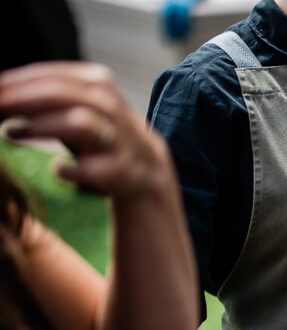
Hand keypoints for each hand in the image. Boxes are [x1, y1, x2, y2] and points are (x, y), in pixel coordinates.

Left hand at [0, 61, 174, 198]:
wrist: (144, 168)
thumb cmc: (98, 133)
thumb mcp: (75, 105)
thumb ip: (42, 95)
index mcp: (96, 82)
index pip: (48, 76)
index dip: (13, 83)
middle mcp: (109, 104)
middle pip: (58, 93)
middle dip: (19, 100)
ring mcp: (117, 135)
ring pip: (76, 121)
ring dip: (39, 126)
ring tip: (10, 133)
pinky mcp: (122, 168)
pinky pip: (91, 168)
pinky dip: (70, 169)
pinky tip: (56, 169)